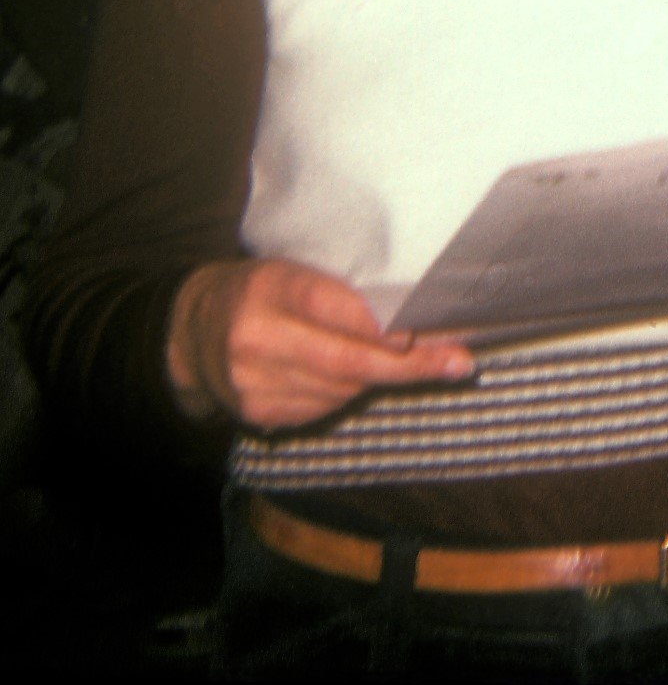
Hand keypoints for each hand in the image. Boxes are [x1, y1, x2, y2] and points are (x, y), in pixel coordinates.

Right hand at [166, 256, 473, 430]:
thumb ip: (339, 293)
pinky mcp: (258, 415)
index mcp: (270, 288)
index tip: (424, 332)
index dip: (382, 326)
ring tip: (405, 360)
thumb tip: (410, 317)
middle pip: (347, 361)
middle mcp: (258, 338)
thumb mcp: (292, 269)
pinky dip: (346, 393)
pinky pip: (323, 409)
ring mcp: (255, 383)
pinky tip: (348, 376)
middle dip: (408, 365)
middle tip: (457, 362)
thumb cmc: (260, 290)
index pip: (334, 309)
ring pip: (342, 389)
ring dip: (379, 377)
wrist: (192, 332)